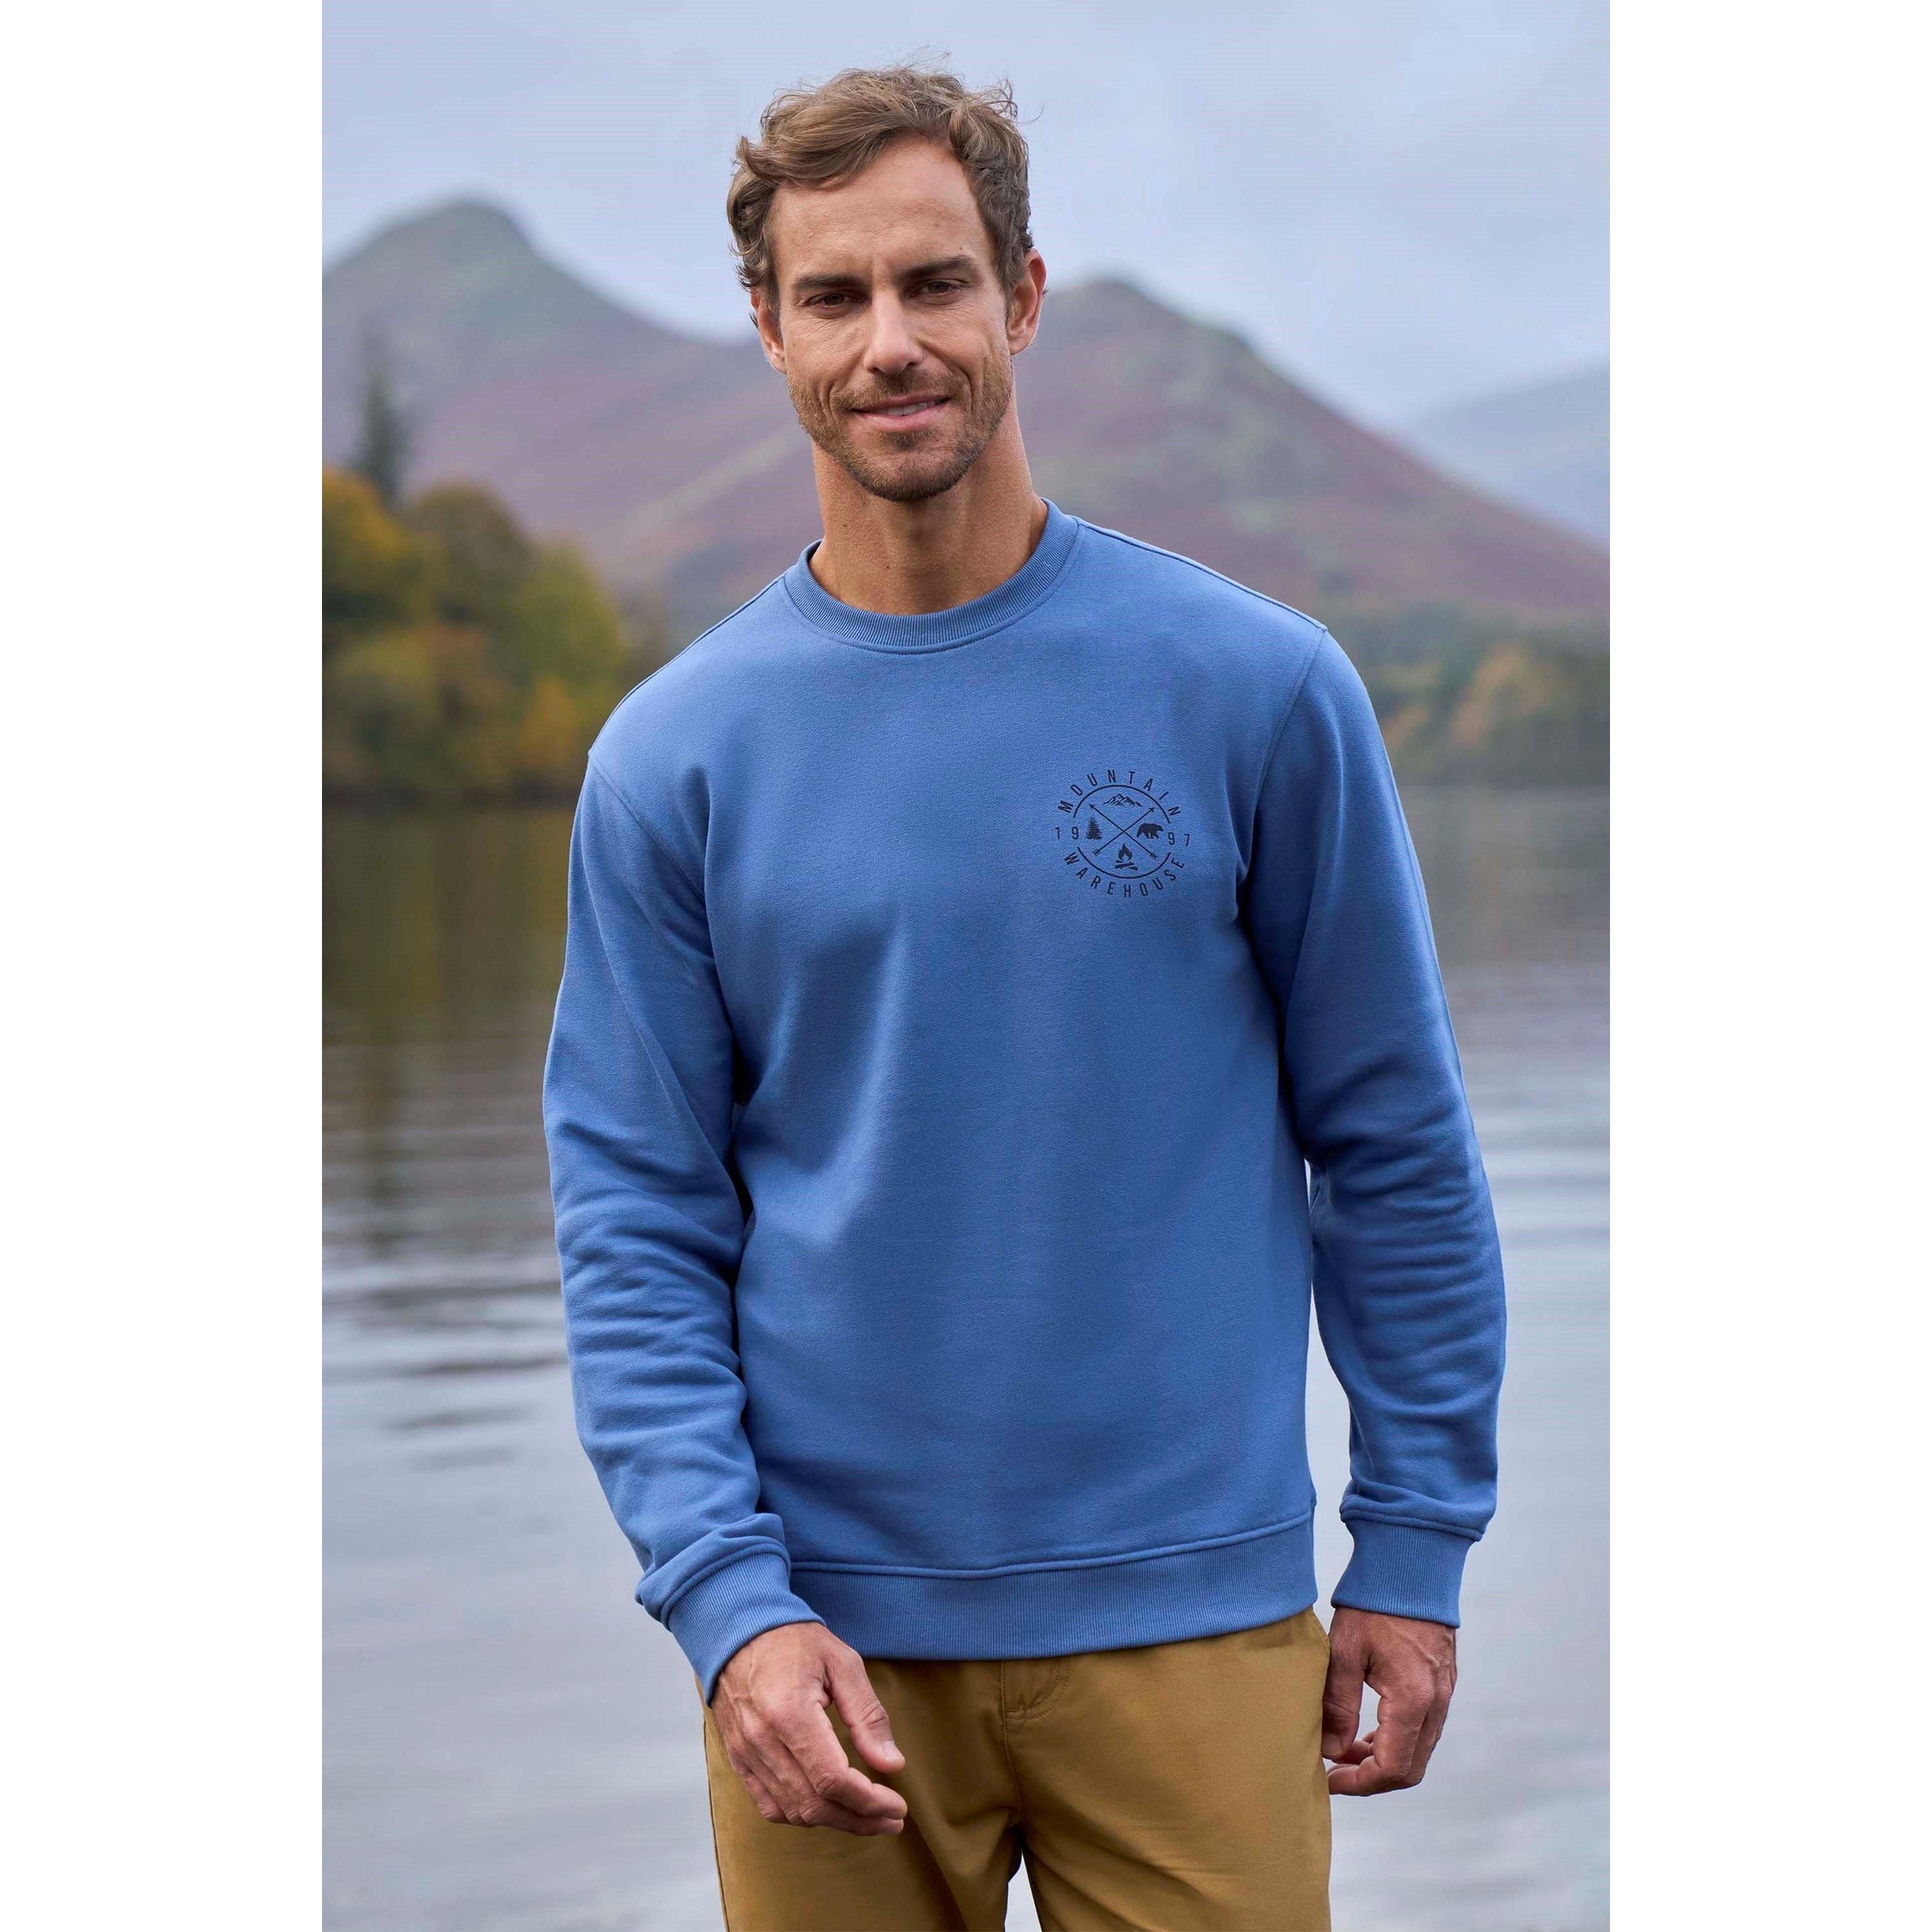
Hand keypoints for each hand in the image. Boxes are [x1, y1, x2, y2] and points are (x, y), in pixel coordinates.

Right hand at [711, 1622, 908, 1834]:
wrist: (737, 1631)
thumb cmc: (793, 1642)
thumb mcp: (842, 1663)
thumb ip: (867, 1715)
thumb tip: (891, 1764)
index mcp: (789, 1713)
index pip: (832, 1780)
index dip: (869, 1802)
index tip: (898, 1807)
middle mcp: (762, 1741)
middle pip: (814, 1805)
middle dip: (859, 1819)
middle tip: (891, 1819)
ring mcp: (746, 1753)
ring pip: (793, 1812)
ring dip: (834, 1822)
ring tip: (867, 1816)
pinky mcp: (738, 1759)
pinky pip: (769, 1806)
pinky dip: (801, 1815)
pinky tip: (828, 1809)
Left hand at [1321, 1606, 1457, 1795]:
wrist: (1411, 1564)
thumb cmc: (1374, 1602)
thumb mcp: (1345, 1651)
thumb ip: (1338, 1705)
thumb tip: (1330, 1749)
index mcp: (1413, 1699)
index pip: (1392, 1768)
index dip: (1359, 1783)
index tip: (1329, 1779)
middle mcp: (1436, 1703)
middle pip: (1410, 1768)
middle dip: (1371, 1777)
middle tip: (1335, 1769)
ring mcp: (1444, 1693)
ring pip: (1418, 1750)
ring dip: (1384, 1758)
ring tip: (1344, 1747)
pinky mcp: (1443, 1682)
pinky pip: (1424, 1728)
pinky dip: (1397, 1738)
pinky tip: (1368, 1728)